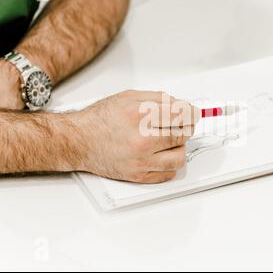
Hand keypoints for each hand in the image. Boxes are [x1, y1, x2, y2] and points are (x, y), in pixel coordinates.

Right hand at [74, 90, 200, 183]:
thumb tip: (181, 105)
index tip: (193, 114)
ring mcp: (141, 161)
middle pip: (183, 135)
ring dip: (179, 147)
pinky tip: (161, 154)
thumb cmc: (100, 119)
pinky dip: (170, 164)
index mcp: (141, 115)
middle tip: (179, 125)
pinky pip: (168, 174)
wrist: (78, 140)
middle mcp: (142, 139)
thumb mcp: (129, 96)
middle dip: (185, 127)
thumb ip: (158, 99)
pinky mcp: (138, 176)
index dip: (192, 113)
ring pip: (180, 157)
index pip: (182, 114)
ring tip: (169, 141)